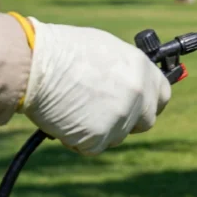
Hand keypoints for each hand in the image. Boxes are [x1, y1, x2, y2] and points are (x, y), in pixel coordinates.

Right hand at [18, 17, 170, 154]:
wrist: (32, 63)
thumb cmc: (64, 51)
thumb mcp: (107, 50)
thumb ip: (127, 71)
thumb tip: (134, 82)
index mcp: (141, 69)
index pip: (163, 95)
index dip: (151, 101)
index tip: (142, 104)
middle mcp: (137, 93)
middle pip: (146, 121)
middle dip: (129, 120)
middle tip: (105, 111)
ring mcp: (119, 117)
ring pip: (117, 135)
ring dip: (102, 128)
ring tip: (76, 107)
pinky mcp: (97, 138)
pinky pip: (93, 146)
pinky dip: (80, 139)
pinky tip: (66, 119)